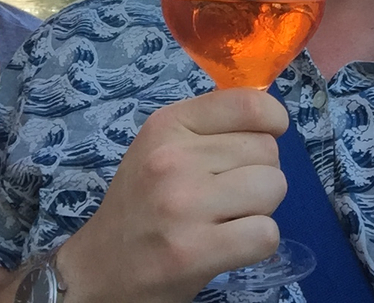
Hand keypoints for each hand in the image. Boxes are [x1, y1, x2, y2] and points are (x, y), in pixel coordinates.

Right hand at [58, 87, 289, 302]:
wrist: (100, 269)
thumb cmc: (143, 203)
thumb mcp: (163, 146)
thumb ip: (211, 125)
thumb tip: (268, 112)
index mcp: (167, 125)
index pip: (249, 103)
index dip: (273, 119)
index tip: (267, 135)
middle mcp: (173, 159)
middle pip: (268, 150)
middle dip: (259, 171)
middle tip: (226, 193)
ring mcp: (184, 205)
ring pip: (273, 188)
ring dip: (261, 208)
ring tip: (228, 217)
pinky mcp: (195, 251)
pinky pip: (266, 234)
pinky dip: (257, 242)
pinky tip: (229, 244)